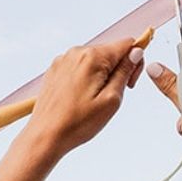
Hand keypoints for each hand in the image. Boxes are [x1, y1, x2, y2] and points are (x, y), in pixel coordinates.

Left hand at [25, 39, 143, 157]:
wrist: (45, 135)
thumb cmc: (78, 122)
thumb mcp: (112, 99)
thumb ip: (125, 71)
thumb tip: (136, 52)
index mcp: (93, 57)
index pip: (127, 44)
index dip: (135, 62)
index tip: (129, 83)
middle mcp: (76, 52)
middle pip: (111, 52)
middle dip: (118, 70)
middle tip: (111, 96)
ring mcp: (63, 60)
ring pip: (96, 60)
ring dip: (102, 75)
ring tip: (94, 100)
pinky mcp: (55, 69)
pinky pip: (80, 67)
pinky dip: (87, 79)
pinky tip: (82, 97)